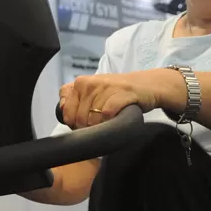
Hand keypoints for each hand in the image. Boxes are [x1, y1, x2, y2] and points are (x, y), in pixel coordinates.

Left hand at [59, 69, 178, 128]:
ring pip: (93, 119)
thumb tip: (63, 115)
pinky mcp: (121, 94)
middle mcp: (89, 83)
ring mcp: (105, 88)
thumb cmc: (117, 92)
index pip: (66, 111)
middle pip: (79, 119)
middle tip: (101, 123)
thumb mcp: (93, 91)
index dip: (74, 123)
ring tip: (110, 119)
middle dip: (88, 127)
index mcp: (80, 83)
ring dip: (101, 126)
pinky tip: (117, 117)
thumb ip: (75, 99)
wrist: (146, 85)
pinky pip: (107, 115)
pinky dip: (111, 121)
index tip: (85, 123)